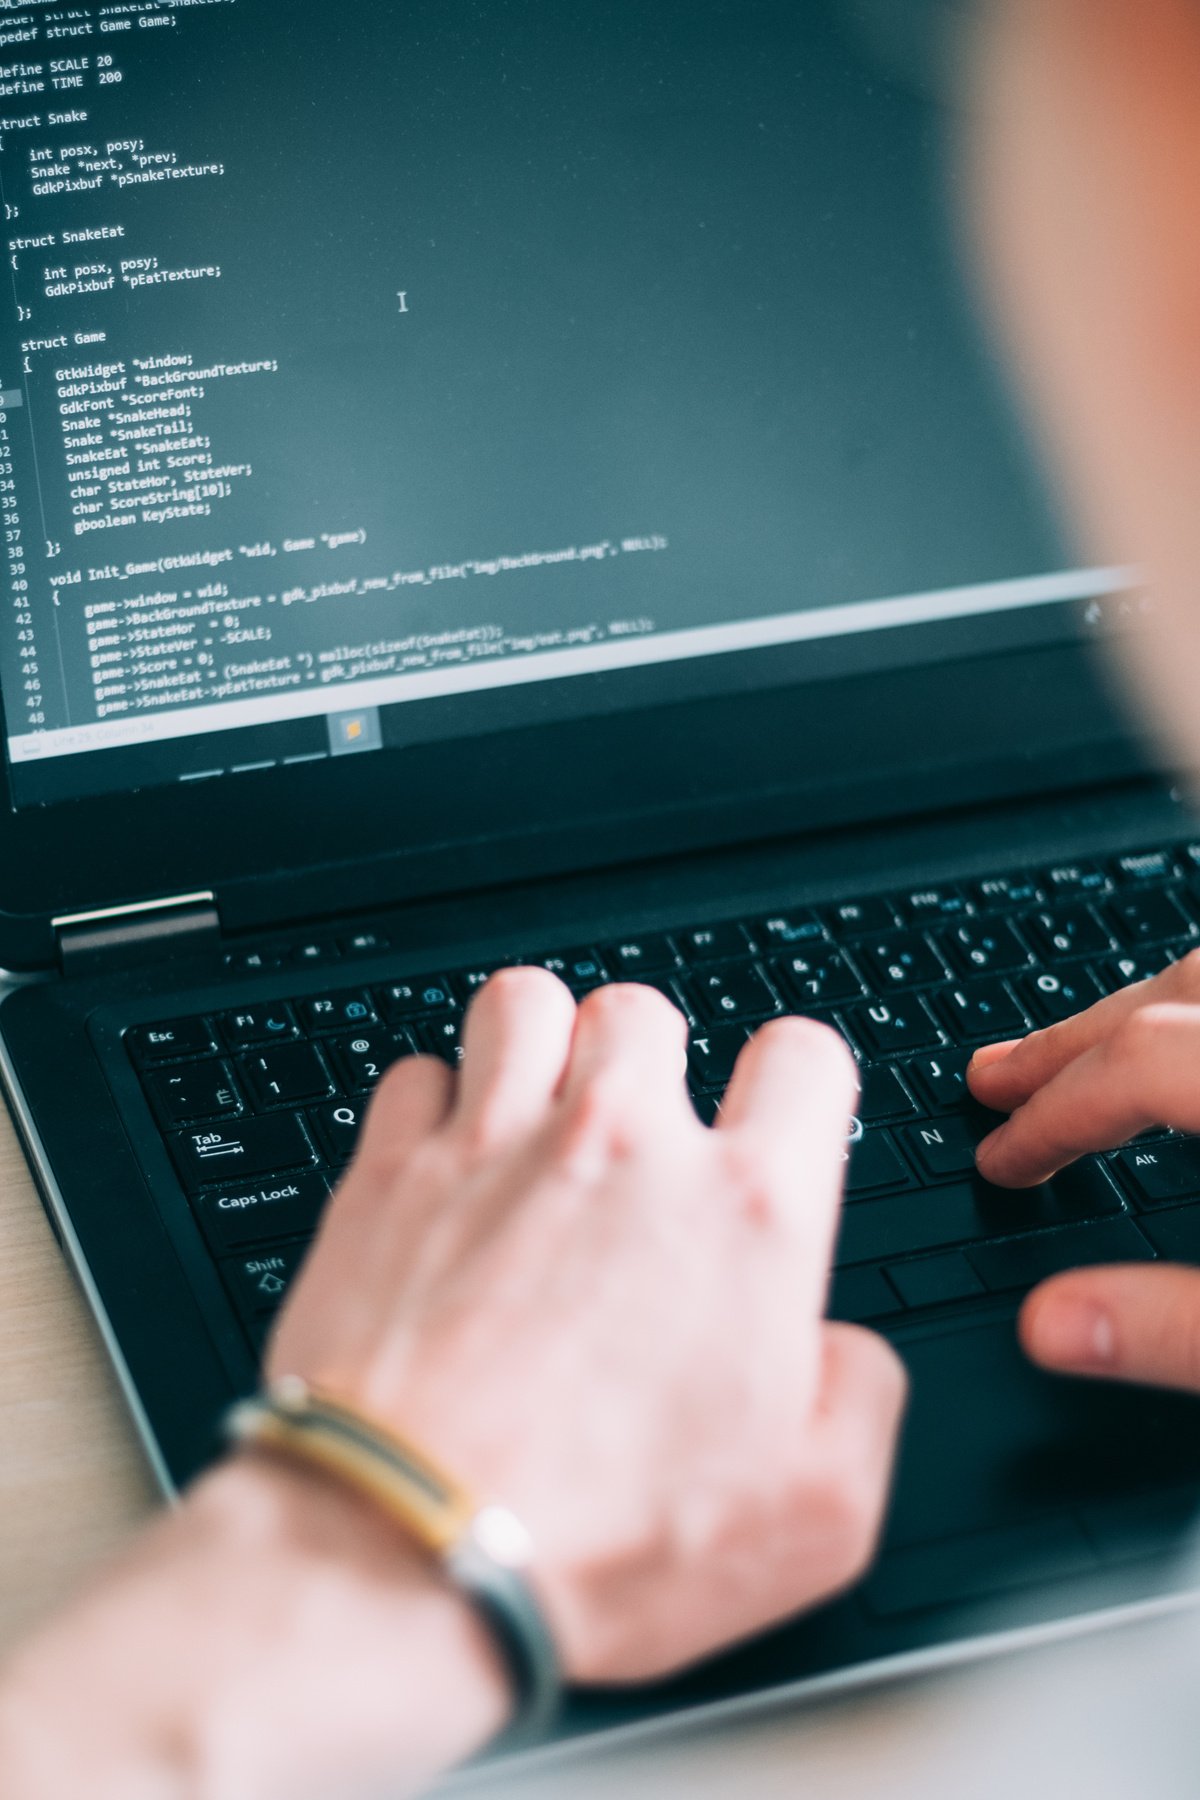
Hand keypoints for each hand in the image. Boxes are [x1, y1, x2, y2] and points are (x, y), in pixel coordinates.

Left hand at [269, 969, 905, 1684]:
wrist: (410, 1556)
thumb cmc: (598, 1543)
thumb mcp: (819, 1516)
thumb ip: (861, 1400)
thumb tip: (840, 1352)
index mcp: (743, 1210)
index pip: (803, 1055)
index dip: (797, 1082)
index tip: (772, 1119)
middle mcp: (621, 1148)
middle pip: (648, 1013)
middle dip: (650, 1061)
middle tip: (636, 1139)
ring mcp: (495, 1148)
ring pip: (527, 1002)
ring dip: (541, 1046)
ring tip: (537, 1113)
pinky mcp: (389, 1174)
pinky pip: (415, 1074)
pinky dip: (432, 1104)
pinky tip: (444, 1161)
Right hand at [969, 951, 1199, 1391]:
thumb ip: (1178, 1330)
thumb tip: (1052, 1326)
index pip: (1139, 1065)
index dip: (1055, 1115)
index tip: (1005, 1160)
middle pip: (1178, 993)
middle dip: (1073, 1039)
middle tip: (996, 1075)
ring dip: (1145, 1009)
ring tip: (1085, 1045)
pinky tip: (1196, 1050)